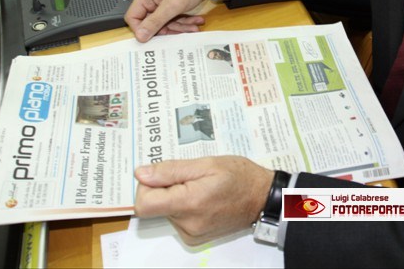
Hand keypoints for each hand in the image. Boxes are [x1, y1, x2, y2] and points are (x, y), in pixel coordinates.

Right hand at [124, 0, 221, 41]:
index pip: (133, 17)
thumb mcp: (172, 5)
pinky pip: (173, 18)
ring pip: (165, 22)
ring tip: (194, 26)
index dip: (141, 29)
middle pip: (151, 22)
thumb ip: (155, 21)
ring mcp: (162, 2)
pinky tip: (195, 22)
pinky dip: (184, 22)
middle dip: (168, 28)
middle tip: (181, 32)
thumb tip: (140, 36)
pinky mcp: (171, 4)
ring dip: (180, 26)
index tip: (152, 38)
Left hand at [134, 156, 273, 245]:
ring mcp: (191, 234)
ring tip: (200, 187)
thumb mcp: (206, 164)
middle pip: (154, 207)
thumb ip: (171, 170)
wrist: (262, 198)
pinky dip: (184, 208)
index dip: (147, 186)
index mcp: (189, 203)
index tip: (162, 174)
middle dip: (165, 188)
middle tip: (190, 177)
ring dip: (176, 197)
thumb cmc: (239, 177)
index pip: (144, 203)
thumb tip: (141, 174)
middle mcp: (187, 224)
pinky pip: (176, 220)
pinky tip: (202, 198)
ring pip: (165, 212)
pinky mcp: (195, 238)